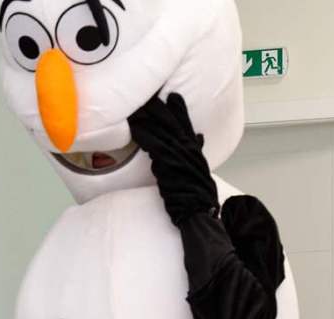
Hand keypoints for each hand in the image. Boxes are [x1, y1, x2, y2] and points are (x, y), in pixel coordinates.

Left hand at [126, 92, 216, 224]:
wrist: (197, 207)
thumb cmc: (196, 192)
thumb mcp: (199, 168)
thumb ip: (195, 150)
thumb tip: (198, 137)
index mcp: (194, 148)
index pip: (186, 124)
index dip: (179, 109)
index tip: (172, 96)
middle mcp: (188, 148)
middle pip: (172, 123)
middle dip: (159, 108)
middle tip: (148, 95)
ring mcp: (178, 155)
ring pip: (161, 132)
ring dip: (147, 120)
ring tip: (136, 109)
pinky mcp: (168, 165)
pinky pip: (154, 147)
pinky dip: (144, 137)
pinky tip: (134, 130)